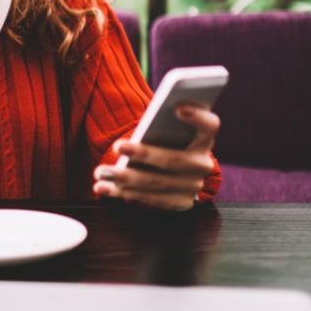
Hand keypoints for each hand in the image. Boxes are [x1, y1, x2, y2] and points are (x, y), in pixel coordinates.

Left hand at [92, 104, 219, 210]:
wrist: (176, 169)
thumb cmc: (165, 138)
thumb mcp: (167, 127)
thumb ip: (162, 121)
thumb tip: (144, 121)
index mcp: (204, 137)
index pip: (210, 125)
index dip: (198, 116)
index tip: (179, 108)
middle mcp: (202, 163)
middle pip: (173, 160)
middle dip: (143, 153)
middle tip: (117, 145)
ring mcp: (192, 186)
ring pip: (156, 183)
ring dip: (124, 178)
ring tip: (100, 172)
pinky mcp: (179, 202)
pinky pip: (148, 199)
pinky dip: (121, 193)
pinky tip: (103, 187)